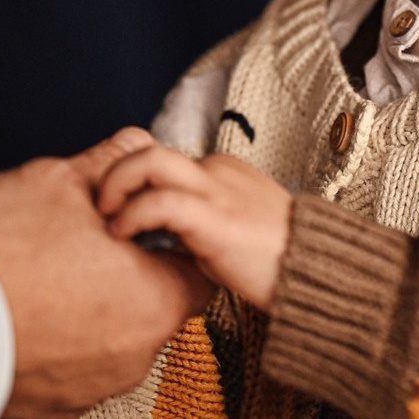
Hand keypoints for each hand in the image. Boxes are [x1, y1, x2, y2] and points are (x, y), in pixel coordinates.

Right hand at [0, 128, 212, 418]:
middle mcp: (136, 355)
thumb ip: (109, 162)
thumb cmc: (1, 254)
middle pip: (151, 310)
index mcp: (156, 299)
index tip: (146, 235)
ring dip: (87, 318)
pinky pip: (66, 378)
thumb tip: (132, 145)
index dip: (172, 249)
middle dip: (124, 281)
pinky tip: (25, 323)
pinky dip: (52, 355)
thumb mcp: (58, 181)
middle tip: (84, 254)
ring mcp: (95, 391)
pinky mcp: (51, 415)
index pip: (196, 274)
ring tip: (45, 284)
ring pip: (108, 345)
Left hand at [95, 142, 292, 311]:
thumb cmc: (275, 261)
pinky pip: (160, 201)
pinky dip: (131, 214)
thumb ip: (195, 226)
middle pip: (148, 148)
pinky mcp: (214, 217)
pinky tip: (123, 235)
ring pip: (149, 160)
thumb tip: (154, 241)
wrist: (318, 270)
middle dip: (113, 172)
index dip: (128, 179)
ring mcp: (216, 190)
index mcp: (220, 171)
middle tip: (100, 206)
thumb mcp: (229, 231)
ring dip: (115, 184)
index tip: (112, 208)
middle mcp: (216, 170)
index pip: (158, 159)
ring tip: (106, 216)